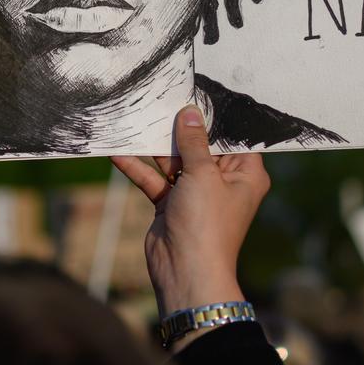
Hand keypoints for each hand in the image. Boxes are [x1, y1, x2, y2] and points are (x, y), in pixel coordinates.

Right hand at [112, 106, 269, 346]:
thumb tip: (190, 113)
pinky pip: (155, 180)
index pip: (234, 138)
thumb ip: (194, 142)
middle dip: (180, 127)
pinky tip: (118, 152)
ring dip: (155, 146)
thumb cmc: (206, 224)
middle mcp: (222, 182)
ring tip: (136, 118)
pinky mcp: (172, 204)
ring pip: (174, 162)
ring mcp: (195, 193)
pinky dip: (138, 168)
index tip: (201, 91)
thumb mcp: (203, 174)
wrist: (185, 273)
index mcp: (245, 174)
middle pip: (200, 146)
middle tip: (163, 97)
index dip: (218, 117)